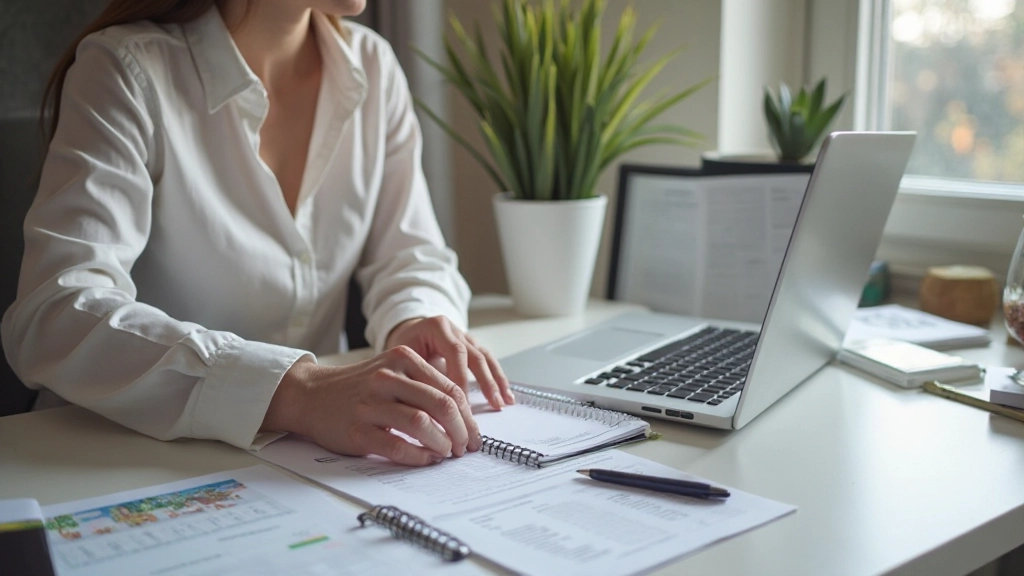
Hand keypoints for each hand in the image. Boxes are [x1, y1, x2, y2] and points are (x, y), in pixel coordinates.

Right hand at [262, 347, 481, 465]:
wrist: (312, 395)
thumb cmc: (361, 388)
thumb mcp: (393, 373)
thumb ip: (425, 386)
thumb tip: (464, 417)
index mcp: (402, 359)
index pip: (450, 388)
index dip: (468, 415)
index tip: (474, 433)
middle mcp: (387, 378)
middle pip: (441, 404)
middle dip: (461, 430)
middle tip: (466, 446)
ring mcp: (370, 404)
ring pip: (421, 424)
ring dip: (442, 443)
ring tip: (447, 452)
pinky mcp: (357, 430)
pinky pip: (397, 446)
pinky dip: (418, 456)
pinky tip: (426, 459)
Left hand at [386, 316, 514, 409]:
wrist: (405, 333)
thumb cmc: (401, 349)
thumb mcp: (401, 357)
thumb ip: (416, 374)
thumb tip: (432, 404)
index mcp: (437, 327)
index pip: (455, 351)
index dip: (461, 377)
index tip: (462, 403)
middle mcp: (455, 330)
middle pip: (475, 355)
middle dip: (485, 382)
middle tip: (491, 405)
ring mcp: (466, 338)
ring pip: (486, 358)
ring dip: (496, 382)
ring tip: (504, 402)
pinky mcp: (473, 348)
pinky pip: (489, 362)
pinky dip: (498, 379)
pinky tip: (507, 396)